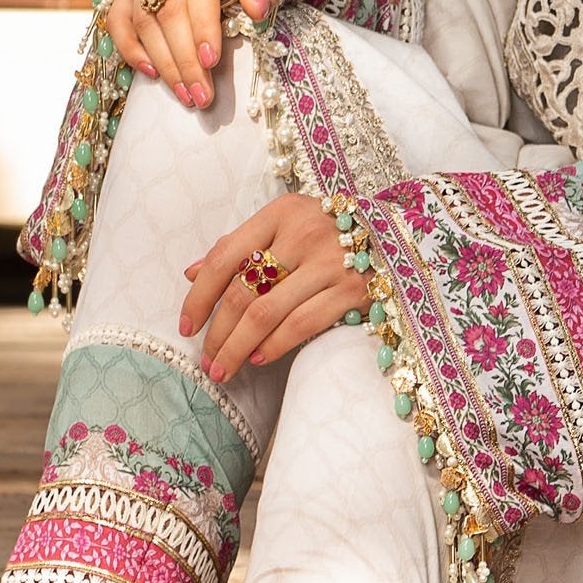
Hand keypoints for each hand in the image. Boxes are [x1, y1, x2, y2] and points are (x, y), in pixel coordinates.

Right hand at [107, 0, 285, 109]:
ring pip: (143, 16)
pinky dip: (129, 46)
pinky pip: (118, 15)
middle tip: (202, 96)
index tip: (212, 61)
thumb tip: (257, 11)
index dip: (204, 23)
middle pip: (169, 6)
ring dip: (163, 61)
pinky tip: (151, 73)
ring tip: (186, 95)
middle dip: (185, 57)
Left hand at [180, 194, 362, 380]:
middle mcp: (304, 234)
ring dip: (239, 348)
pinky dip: (275, 345)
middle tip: (206, 360)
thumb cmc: (328, 229)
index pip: (225, 258)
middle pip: (244, 292)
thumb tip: (190, 273)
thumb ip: (240, 245)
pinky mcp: (353, 288)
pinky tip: (258, 358)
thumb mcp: (284, 224)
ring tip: (224, 369)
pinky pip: (302, 324)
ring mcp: (331, 262)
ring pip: (268, 313)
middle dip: (218, 333)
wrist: (395, 230)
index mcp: (281, 213)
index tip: (187, 326)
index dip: (200, 296)